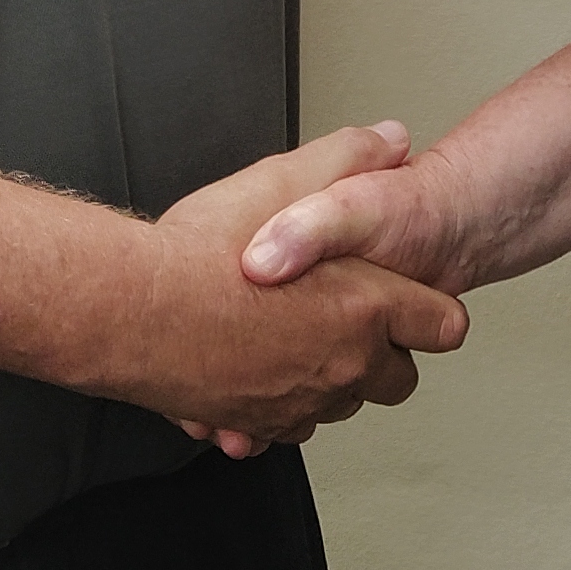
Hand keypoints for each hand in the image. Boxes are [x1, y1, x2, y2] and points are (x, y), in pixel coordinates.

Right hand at [131, 124, 469, 455]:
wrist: (128, 312)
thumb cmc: (198, 255)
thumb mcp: (282, 180)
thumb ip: (347, 158)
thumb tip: (391, 141)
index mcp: (364, 308)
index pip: (442, 327)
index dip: (429, 309)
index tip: (413, 302)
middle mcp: (341, 367)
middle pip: (397, 380)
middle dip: (384, 353)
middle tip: (350, 319)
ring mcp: (298, 404)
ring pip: (340, 406)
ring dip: (329, 380)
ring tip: (295, 338)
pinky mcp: (254, 426)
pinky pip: (283, 429)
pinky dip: (275, 407)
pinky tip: (252, 373)